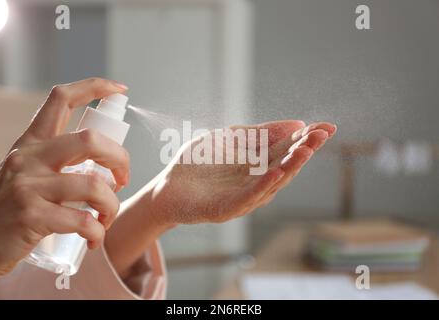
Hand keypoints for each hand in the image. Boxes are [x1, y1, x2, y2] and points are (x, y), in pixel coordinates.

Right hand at [0, 78, 129, 280]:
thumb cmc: (10, 210)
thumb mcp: (26, 174)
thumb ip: (58, 164)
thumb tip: (106, 168)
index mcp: (31, 144)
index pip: (61, 99)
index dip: (94, 87)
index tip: (119, 89)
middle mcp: (28, 158)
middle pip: (90, 140)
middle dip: (120, 159)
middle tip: (123, 180)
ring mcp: (27, 186)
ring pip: (93, 185)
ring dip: (111, 206)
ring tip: (106, 219)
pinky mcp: (30, 216)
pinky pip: (82, 221)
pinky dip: (97, 232)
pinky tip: (93, 238)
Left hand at [150, 120, 335, 224]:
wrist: (166, 187)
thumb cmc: (197, 163)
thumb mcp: (229, 138)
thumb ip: (259, 133)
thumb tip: (296, 123)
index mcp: (257, 164)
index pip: (287, 149)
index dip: (307, 139)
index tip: (327, 127)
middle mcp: (256, 182)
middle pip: (285, 165)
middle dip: (304, 150)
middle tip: (322, 135)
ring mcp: (243, 197)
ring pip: (272, 183)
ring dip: (290, 167)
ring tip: (305, 150)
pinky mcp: (226, 209)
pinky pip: (248, 198)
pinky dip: (263, 186)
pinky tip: (276, 172)